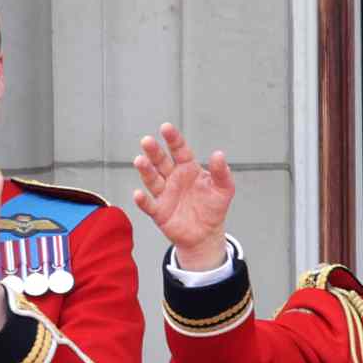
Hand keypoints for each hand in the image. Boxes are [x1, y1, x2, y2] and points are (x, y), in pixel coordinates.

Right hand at [131, 123, 235, 269]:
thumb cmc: (213, 208)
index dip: (173, 139)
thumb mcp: (224, 189)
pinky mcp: (159, 212)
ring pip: (152, 179)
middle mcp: (173, 178)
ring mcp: (164, 194)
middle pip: (161, 161)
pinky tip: (138, 194)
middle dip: (154, 151)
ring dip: (145, 170)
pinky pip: (149, 205)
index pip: (179, 150)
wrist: (206, 234)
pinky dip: (142, 200)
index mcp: (188, 168)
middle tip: (147, 141)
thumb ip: (221, 172)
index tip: (166, 128)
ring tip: (139, 160)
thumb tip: (218, 154)